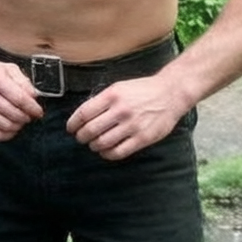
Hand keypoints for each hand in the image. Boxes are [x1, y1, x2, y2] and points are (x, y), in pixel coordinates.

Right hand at [0, 55, 43, 141]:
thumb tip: (34, 96)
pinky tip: (10, 127)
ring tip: (20, 120)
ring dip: (18, 126)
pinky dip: (7, 134)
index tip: (38, 111)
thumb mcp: (7, 68)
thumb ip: (23, 81)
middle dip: (27, 117)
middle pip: (14, 114)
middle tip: (29, 115)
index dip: (33, 108)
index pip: (20, 99)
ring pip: (6, 126)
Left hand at [65, 75, 183, 159]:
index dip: (73, 124)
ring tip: (93, 144)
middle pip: (90, 130)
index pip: (84, 113)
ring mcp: (132, 125)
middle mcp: (121, 110)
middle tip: (80, 138)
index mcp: (112, 95)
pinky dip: (107, 154)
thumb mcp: (118, 87)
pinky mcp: (143, 138)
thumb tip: (83, 116)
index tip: (71, 128)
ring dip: (93, 146)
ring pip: (102, 143)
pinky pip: (119, 152)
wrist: (170, 94)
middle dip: (81, 136)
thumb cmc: (142, 90)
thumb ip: (102, 100)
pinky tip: (106, 151)